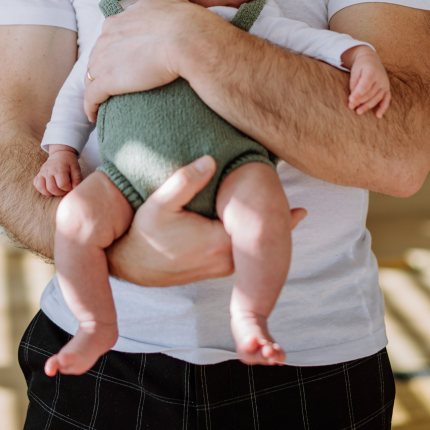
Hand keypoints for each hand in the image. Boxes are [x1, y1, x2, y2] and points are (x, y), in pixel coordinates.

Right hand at [33, 145, 81, 196]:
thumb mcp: (76, 168)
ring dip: (51, 192)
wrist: (60, 154)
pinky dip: (42, 189)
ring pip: (43, 188)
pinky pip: (37, 185)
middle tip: (64, 189)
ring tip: (57, 189)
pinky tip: (49, 187)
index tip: (70, 186)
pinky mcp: (38, 174)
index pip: (62, 184)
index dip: (68, 188)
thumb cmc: (69, 162)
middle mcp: (49, 171)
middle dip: (60, 192)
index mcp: (59, 169)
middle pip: (52, 188)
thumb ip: (77, 179)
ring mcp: (42, 173)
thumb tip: (75, 189)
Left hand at [84, 0, 195, 121]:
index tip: (121, 60)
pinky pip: (92, 97)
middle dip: (101, 70)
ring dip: (95, 88)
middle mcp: (107, 38)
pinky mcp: (109, 81)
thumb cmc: (182, 18)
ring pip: (92, 77)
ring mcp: (105, 60)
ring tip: (103, 101)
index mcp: (118, 21)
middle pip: (97, 57)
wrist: (189, 40)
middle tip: (114, 83)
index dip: (113, 50)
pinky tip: (94, 116)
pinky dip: (90, 107)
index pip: (107, 38)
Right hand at [107, 155, 307, 286]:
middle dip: (278, 227)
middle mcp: (223, 260)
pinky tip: (258, 232)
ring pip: (251, 252)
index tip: (300, 210)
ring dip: (265, 237)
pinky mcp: (213, 269)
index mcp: (216, 242)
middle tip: (300, 212)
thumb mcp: (159, 204)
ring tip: (287, 217)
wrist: (129, 264)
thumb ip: (184, 181)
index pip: (255, 231)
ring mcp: (218, 268)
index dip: (278, 219)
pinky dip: (252, 244)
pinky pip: (242, 256)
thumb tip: (210, 160)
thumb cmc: (144, 232)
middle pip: (258, 244)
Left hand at [341, 45, 390, 117]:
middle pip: (370, 93)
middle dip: (360, 101)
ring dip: (368, 106)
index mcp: (371, 72)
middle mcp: (380, 78)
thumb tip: (353, 98)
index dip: (357, 94)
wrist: (371, 59)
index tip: (350, 101)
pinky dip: (383, 108)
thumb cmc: (360, 65)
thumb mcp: (355, 71)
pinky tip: (378, 115)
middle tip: (351, 107)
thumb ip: (354, 83)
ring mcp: (385, 84)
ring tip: (358, 111)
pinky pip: (387, 99)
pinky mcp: (387, 88)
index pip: (364, 85)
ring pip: (377, 98)